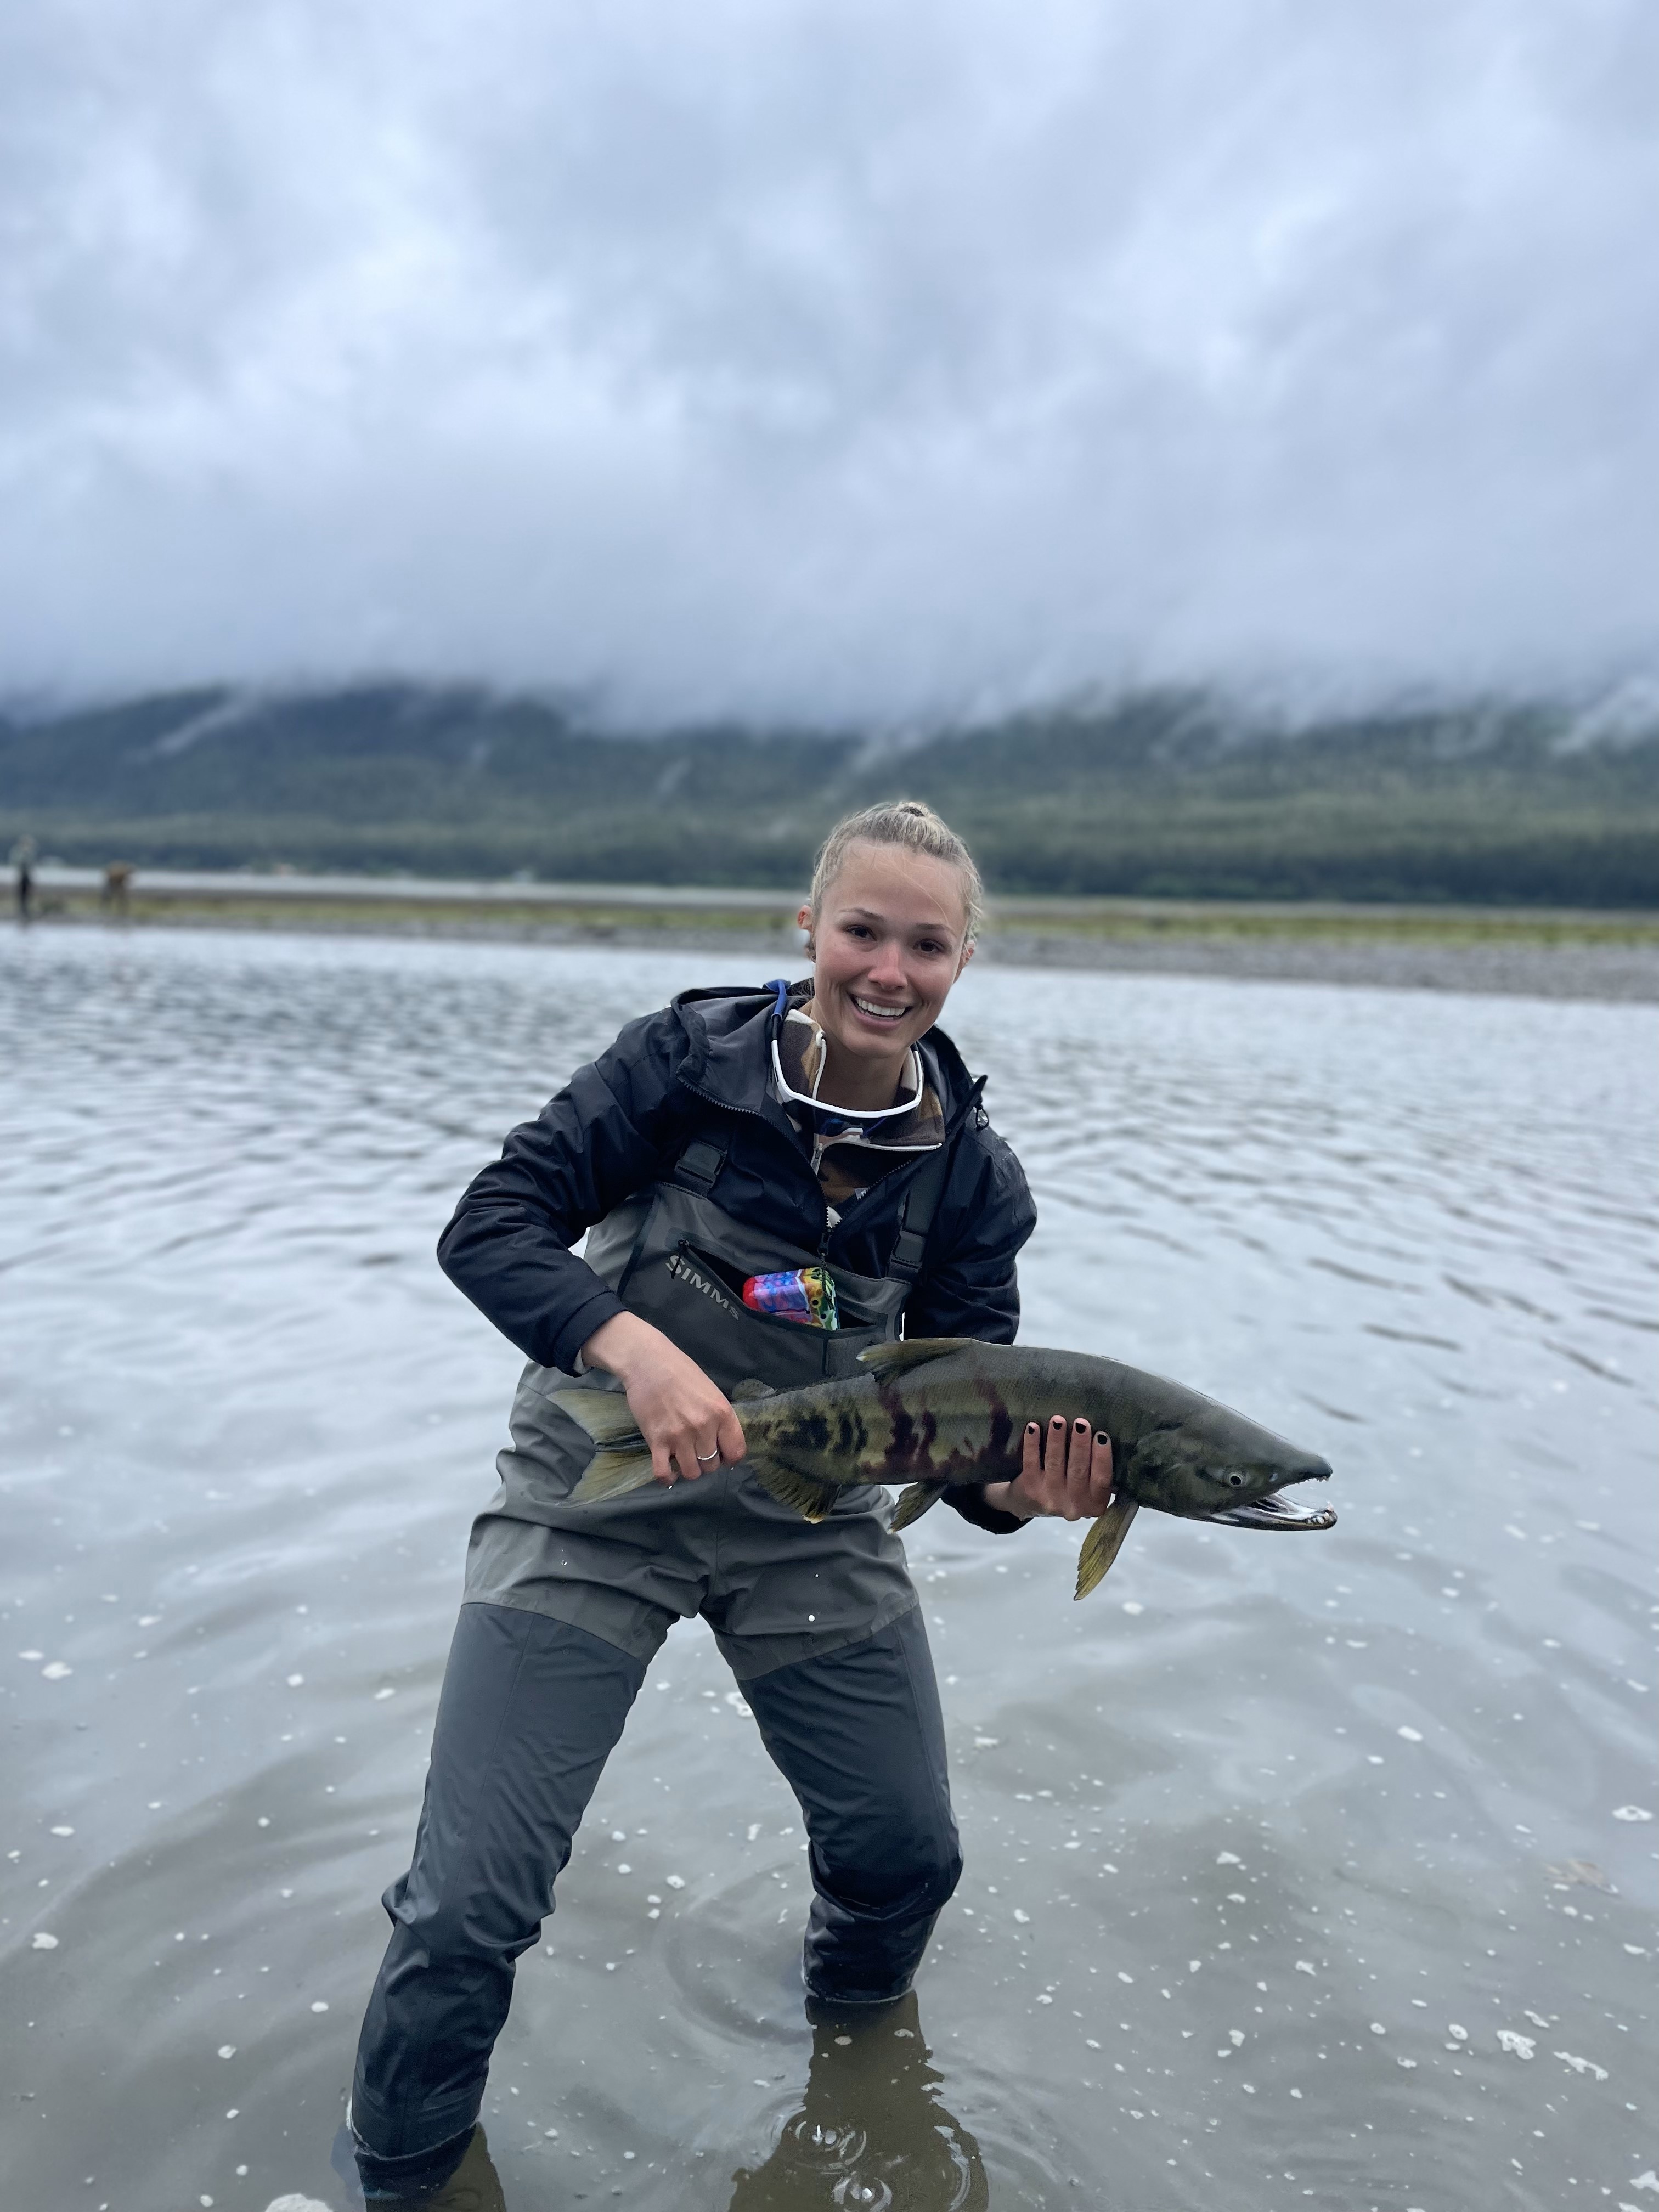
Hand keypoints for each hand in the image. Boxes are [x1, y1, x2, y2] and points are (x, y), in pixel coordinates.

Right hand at [579, 1312, 745, 1483]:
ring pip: (691, 1472)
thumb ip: (719, 1418)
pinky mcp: (656, 1441)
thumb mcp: (711, 1392)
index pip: (736, 1452)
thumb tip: (723, 1444)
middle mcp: (704, 1427)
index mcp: (722, 1413)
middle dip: (706, 1462)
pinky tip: (668, 1470)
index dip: (730, 1458)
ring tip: (682, 1457)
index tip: (722, 1456)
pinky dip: (667, 1477)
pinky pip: (663, 1473)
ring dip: (688, 1469)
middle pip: (712, 1465)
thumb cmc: (682, 1372)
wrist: (648, 1362)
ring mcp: (680, 1436)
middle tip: (696, 1451)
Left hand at [984, 1416, 1112, 1520]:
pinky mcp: (1030, 1489)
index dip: (1102, 1458)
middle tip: (1081, 1423)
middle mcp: (1074, 1505)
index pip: (1102, 1481)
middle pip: (1078, 1471)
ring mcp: (1050, 1498)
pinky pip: (1031, 1463)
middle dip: (1080, 1445)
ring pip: (1055, 1464)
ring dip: (1057, 1440)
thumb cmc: (1070, 1487)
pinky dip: (1032, 1444)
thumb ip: (1099, 1470)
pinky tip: (1033, 1427)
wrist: (1031, 1503)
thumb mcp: (1090, 1487)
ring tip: (1058, 1420)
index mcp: (1095, 1504)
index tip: (1101, 1435)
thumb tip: (1104, 1437)